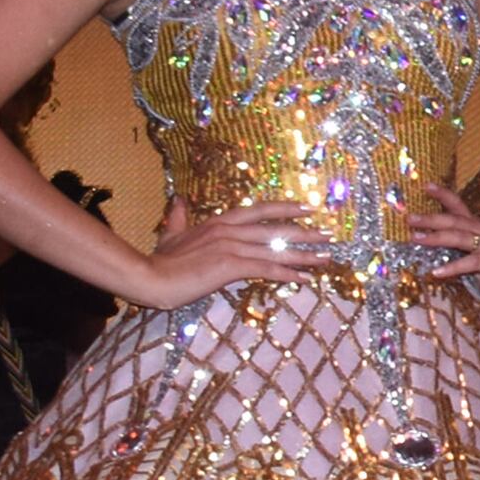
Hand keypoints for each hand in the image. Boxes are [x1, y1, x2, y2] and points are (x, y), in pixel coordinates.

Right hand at [133, 197, 332, 308]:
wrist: (149, 277)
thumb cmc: (159, 260)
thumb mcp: (171, 234)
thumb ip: (178, 218)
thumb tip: (179, 201)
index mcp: (219, 221)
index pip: (259, 210)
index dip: (284, 209)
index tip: (307, 209)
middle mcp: (229, 229)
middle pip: (275, 228)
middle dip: (305, 232)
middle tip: (329, 234)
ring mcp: (231, 246)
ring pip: (275, 249)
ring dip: (304, 254)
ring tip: (326, 257)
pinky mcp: (230, 265)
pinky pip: (266, 268)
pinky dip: (287, 273)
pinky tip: (305, 279)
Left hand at [401, 183, 479, 305]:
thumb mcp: (468, 256)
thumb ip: (450, 248)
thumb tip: (422, 243)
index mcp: (475, 227)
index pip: (458, 206)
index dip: (443, 195)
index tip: (425, 186)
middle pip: (454, 220)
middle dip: (430, 218)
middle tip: (410, 218)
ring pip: (461, 237)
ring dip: (437, 237)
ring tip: (417, 239)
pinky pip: (472, 262)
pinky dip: (453, 267)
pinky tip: (437, 272)